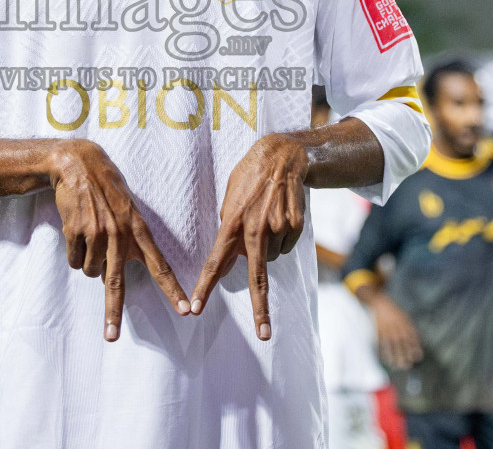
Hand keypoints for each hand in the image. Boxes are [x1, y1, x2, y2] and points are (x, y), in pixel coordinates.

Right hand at [47, 139, 188, 340]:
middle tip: (111, 337)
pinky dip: (73, 252)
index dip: (173, 290)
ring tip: (89, 234)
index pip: (160, 266)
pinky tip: (76, 230)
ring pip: (90, 271)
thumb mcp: (127, 211)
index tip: (185, 311)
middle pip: (116, 283)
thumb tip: (111, 275)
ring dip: (88, 261)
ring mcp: (97, 233)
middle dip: (113, 313)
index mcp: (139, 230)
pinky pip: (74, 260)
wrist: (79, 164)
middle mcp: (120, 234)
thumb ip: (128, 242)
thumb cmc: (107, 190)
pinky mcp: (76, 231)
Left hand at [190, 134, 307, 339]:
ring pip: (271, 258)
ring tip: (265, 219)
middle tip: (263, 334)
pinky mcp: (296, 226)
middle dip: (260, 309)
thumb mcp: (230, 200)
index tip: (196, 308)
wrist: (282, 157)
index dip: (205, 287)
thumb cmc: (248, 178)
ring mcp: (278, 228)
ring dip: (266, 248)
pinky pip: (286, 246)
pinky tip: (279, 217)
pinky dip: (281, 238)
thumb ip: (229, 227)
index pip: (215, 261)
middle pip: (257, 277)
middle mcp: (256, 229)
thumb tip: (229, 255)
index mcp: (233, 223)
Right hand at [364, 290, 421, 369]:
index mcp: (404, 322)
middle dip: (404, 354)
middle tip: (407, 366)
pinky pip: (379, 341)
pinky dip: (381, 350)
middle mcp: (396, 325)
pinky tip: (383, 358)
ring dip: (393, 355)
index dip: (415, 347)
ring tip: (395, 365)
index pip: (411, 336)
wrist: (379, 301)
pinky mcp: (377, 329)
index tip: (418, 358)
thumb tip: (416, 341)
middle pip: (401, 342)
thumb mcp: (404, 316)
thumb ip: (410, 327)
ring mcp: (386, 327)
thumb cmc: (393, 311)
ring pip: (390, 343)